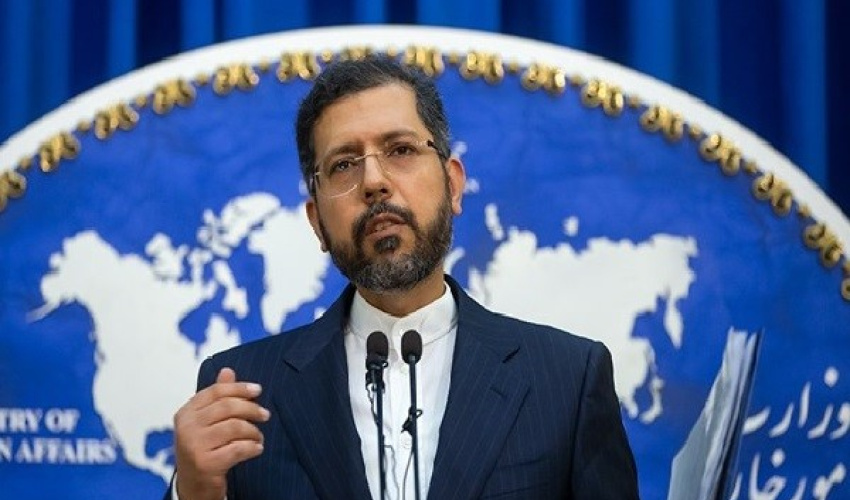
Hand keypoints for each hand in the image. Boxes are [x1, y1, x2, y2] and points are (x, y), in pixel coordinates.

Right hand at [173, 367, 269, 499]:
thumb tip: (227, 370)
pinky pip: (238, 449)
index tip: (258, 390)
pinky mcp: (205, 464)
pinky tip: (256, 449)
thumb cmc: (203, 448)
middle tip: (265, 415)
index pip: (216, 391)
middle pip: (227, 407)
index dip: (239, 388)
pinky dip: (252, 447)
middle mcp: (186, 427)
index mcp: (186, 413)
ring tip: (258, 437)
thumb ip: (217, 397)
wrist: (193, 485)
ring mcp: (194, 446)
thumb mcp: (206, 422)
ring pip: (235, 427)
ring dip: (253, 431)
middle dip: (251, 409)